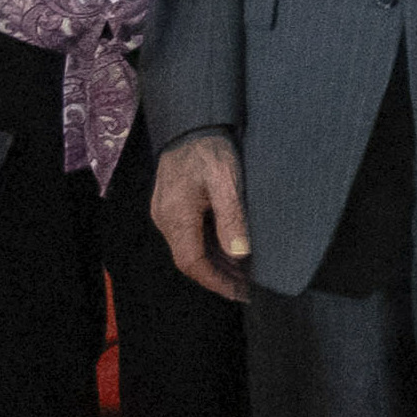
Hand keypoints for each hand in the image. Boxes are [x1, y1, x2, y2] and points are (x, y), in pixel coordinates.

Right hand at [153, 132, 252, 299]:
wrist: (192, 123)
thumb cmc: (210, 149)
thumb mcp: (227, 181)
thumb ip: (232, 217)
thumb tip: (240, 253)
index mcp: (176, 216)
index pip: (192, 263)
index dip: (217, 282)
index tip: (241, 293)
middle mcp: (165, 219)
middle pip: (191, 260)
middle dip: (220, 277)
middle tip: (250, 287)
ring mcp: (166, 212)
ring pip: (191, 249)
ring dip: (217, 263)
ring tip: (247, 273)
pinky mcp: (172, 206)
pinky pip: (190, 235)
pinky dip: (212, 247)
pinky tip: (233, 250)